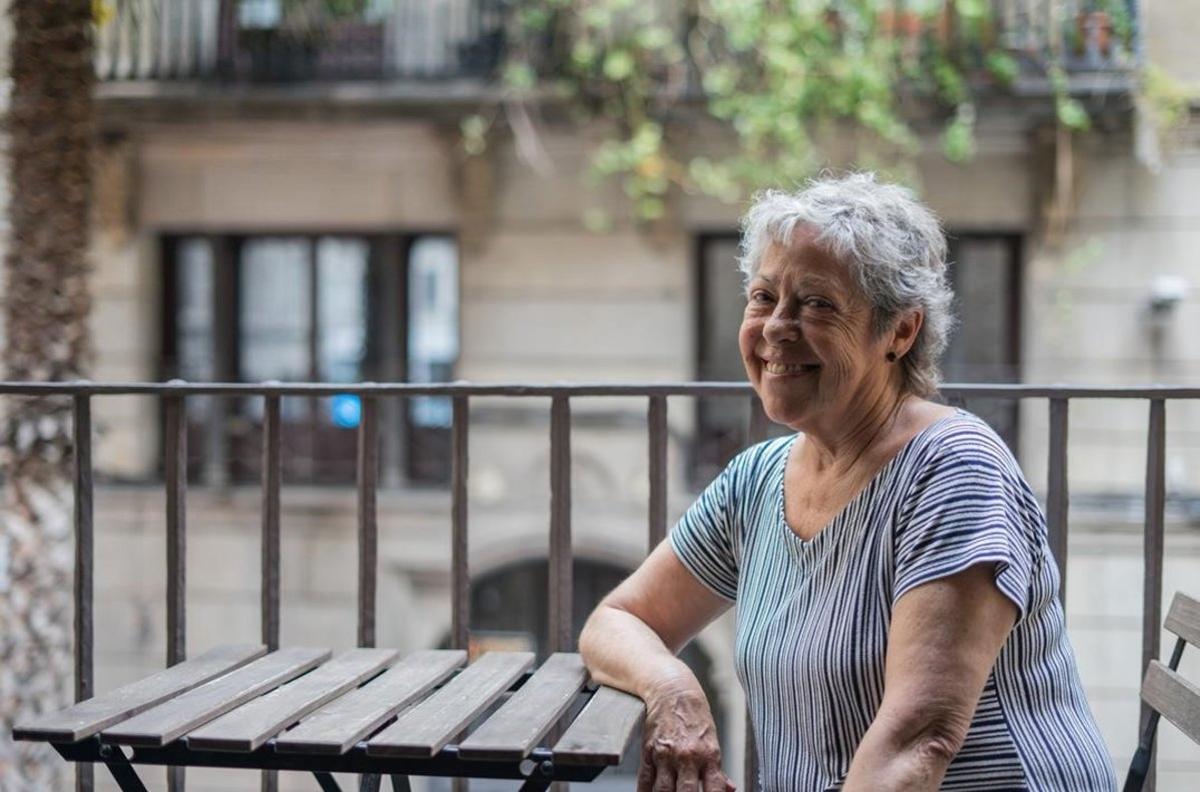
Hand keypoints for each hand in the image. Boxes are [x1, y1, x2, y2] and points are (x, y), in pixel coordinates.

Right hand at [637, 677, 736, 791]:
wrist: (673, 691)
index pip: (714, 789)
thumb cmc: (695, 716)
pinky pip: (645, 781)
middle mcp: (688, 756)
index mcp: (709, 755)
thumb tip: (730, 789)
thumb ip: (718, 770)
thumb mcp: (712, 742)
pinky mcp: (648, 752)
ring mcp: (666, 755)